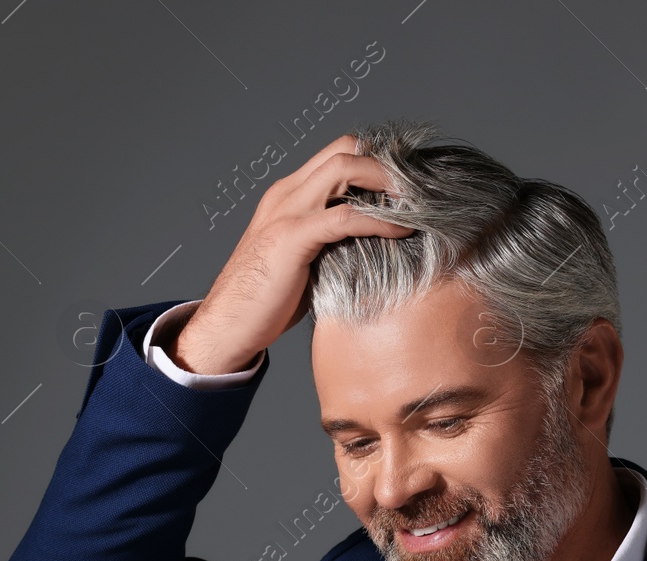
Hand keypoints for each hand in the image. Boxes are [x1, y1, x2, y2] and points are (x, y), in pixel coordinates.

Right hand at [172, 134, 414, 374]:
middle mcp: (287, 193)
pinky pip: (345, 216)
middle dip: (387, 162)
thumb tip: (374, 246)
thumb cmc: (266, 301)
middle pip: (344, 149)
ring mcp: (288, 212)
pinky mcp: (292, 238)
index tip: (409, 183)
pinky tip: (402, 230)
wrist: (227, 326)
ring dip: (387, 180)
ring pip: (344, 168)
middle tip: (419, 187)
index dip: (376, 161)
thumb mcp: (304, 260)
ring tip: (417, 201)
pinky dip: (380, 219)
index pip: (338, 154)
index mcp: (289, 195)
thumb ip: (331, 242)